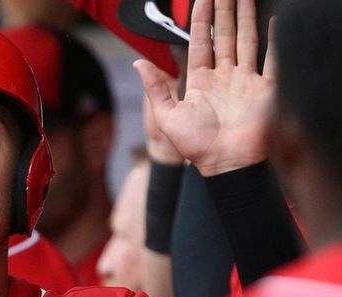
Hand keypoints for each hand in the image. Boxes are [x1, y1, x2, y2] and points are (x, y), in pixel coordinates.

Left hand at [134, 0, 274, 175]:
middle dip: (224, 11)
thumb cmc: (195, 146)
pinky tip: (274, 22)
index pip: (200, 42)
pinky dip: (275, 40)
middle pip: (225, 36)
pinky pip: (271, 59)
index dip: (200, 20)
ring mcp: (245, 81)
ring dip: (245, 17)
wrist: (225, 165)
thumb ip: (155, 87)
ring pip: (246, 40)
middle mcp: (224, 77)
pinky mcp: (264, 88)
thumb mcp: (167, 115)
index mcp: (200, 81)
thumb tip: (137, 62)